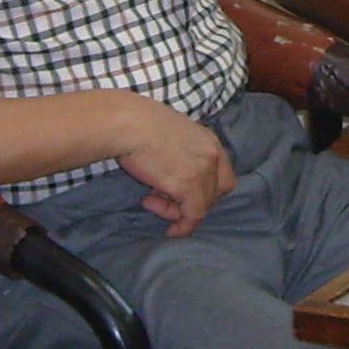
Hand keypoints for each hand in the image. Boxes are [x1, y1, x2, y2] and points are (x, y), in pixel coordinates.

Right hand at [108, 95, 235, 236]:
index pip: (222, 173)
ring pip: (202, 206)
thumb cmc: (137, 124)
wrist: (126, 123)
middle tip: (164, 199)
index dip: (205, 189)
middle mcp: (212, 154)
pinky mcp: (190, 185)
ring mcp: (204, 170)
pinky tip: (165, 224)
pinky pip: (192, 216)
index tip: (183, 195)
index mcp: (208, 140)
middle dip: (193, 201)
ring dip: (177, 210)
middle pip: (216, 192)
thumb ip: (180, 153)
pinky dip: (181, 225)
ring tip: (149, 200)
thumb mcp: (169, 135)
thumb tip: (172, 172)